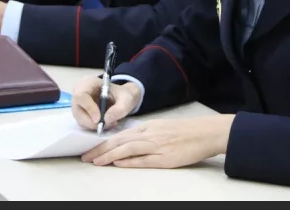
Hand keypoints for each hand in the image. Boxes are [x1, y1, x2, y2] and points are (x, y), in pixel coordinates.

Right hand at [72, 75, 140, 131]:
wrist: (123, 98)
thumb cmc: (123, 94)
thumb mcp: (127, 98)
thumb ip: (120, 108)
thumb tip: (106, 119)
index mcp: (89, 82)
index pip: (81, 95)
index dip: (88, 108)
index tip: (99, 119)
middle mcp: (80, 92)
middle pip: (77, 110)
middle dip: (91, 121)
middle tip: (106, 125)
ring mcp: (79, 104)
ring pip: (79, 119)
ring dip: (93, 125)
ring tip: (110, 123)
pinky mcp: (81, 114)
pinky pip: (83, 124)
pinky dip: (93, 127)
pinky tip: (105, 124)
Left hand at [81, 115, 234, 168]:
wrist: (204, 133)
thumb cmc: (184, 131)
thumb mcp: (161, 127)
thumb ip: (145, 134)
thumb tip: (127, 142)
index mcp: (147, 127)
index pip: (119, 135)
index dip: (103, 143)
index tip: (90, 149)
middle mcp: (149, 135)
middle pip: (119, 142)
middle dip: (100, 149)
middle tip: (85, 157)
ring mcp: (156, 146)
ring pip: (127, 149)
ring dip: (109, 156)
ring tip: (96, 161)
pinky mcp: (165, 158)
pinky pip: (143, 160)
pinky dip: (129, 161)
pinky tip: (118, 163)